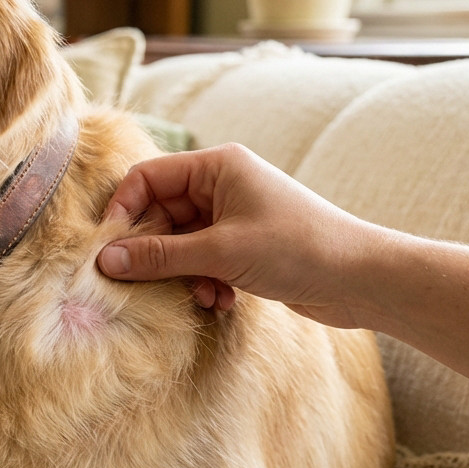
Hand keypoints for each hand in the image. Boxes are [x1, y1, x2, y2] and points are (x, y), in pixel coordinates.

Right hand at [96, 143, 374, 326]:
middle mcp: (223, 185)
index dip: (124, 211)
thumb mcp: (220, 253)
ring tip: (200, 294)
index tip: (110, 249)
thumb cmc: (298, 249)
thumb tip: (105, 261)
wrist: (363, 279)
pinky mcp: (245, 247)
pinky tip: (221, 301)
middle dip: (155, 251)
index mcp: (218, 166)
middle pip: (161, 213)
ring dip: (182, 273)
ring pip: (180, 242)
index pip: (148, 178)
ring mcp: (234, 217)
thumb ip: (159, 256)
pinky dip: (204, 281)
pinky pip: (203, 261)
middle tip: (144, 283)